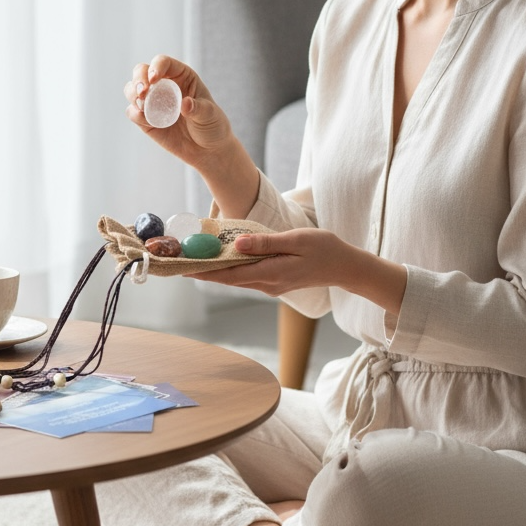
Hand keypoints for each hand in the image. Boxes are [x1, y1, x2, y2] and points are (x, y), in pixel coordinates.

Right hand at [124, 54, 234, 167]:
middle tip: (142, 93)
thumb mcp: (209, 115)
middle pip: (142, 71)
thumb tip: (185, 103)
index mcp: (181, 76)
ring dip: (132, 94)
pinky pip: (133, 112)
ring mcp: (153, 102)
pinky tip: (146, 120)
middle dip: (138, 79)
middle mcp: (164, 85)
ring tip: (142, 106)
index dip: (156, 67)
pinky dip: (135, 114)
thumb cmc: (212, 127)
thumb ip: (198, 108)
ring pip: (132, 89)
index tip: (154, 79)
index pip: (163, 63)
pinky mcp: (146, 119)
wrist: (207, 151)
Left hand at [184, 228, 353, 296]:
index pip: (230, 274)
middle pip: (228, 279)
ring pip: (236, 279)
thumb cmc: (324, 249)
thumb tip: (237, 243)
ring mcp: (271, 285)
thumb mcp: (295, 240)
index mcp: (271, 273)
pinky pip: (247, 276)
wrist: (345, 267)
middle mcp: (267, 283)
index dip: (205, 271)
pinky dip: (231, 270)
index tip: (183, 268)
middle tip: (180, 264)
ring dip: (216, 272)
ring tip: (194, 262)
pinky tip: (222, 262)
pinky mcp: (275, 281)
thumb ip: (265, 243)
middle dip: (204, 272)